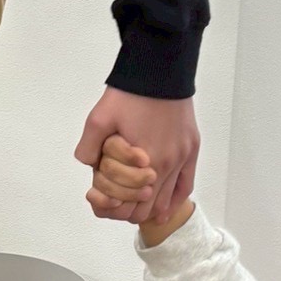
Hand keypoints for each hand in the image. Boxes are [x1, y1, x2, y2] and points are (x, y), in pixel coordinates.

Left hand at [75, 88, 199, 224]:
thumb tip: (89, 166)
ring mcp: (183, 158)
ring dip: (149, 206)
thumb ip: (89, 148)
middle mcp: (168, 166)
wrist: (160, 71)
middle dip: (128, 209)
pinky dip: (173, 200)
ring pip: (166, 200)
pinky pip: (186, 185)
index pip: (130, 207)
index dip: (113, 209)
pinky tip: (164, 208)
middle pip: (147, 209)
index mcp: (145, 163)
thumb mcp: (98, 119)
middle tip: (115, 200)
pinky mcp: (191, 149)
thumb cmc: (130, 95)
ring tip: (134, 201)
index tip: (102, 200)